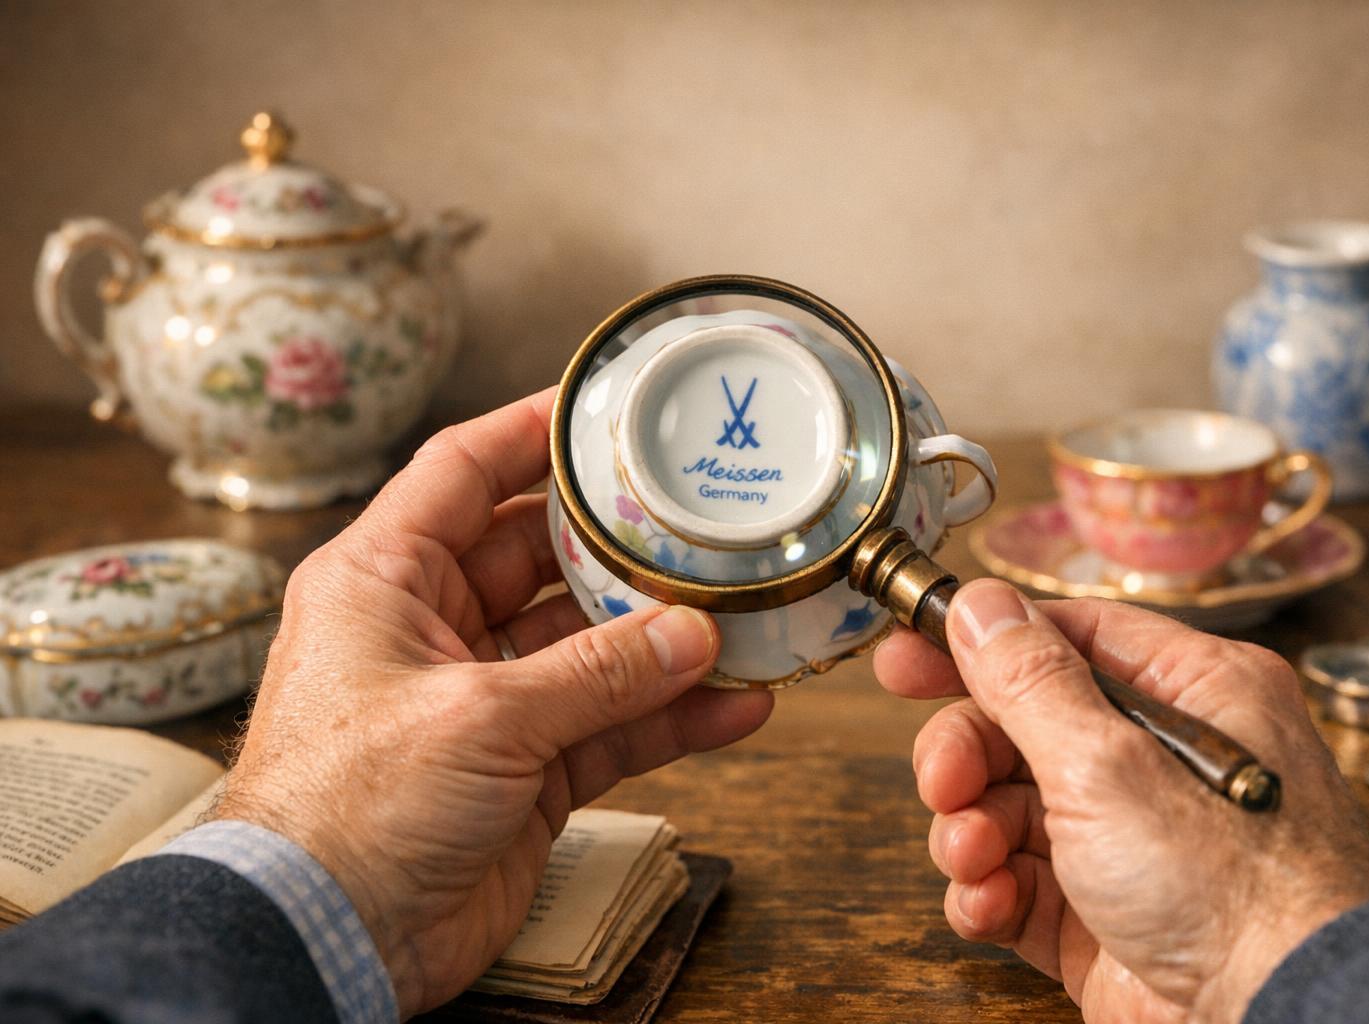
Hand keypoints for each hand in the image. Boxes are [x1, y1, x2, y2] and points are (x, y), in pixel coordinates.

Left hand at [215, 388, 772, 1015]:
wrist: (325, 939)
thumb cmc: (347, 812)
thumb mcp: (478, 719)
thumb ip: (595, 675)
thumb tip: (690, 636)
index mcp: (385, 580)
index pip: (463, 469)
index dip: (533, 429)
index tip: (606, 405)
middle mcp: (433, 629)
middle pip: (543, 557)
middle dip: (623, 546)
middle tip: (702, 521)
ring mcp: (484, 702)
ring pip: (588, 648)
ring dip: (661, 641)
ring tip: (739, 618)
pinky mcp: (523, 770)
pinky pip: (608, 726)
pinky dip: (667, 719)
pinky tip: (733, 706)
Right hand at [874, 580, 1368, 1023]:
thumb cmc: (1235, 889)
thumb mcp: (1109, 761)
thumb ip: (1030, 682)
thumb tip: (981, 604)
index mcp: (1192, 696)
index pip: (1067, 641)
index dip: (980, 647)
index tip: (904, 660)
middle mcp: (1162, 762)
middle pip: (1023, 727)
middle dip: (968, 755)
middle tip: (941, 782)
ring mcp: (1131, 843)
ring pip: (1009, 809)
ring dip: (970, 830)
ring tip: (972, 857)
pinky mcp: (1102, 917)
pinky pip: (1017, 885)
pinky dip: (988, 893)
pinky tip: (987, 904)